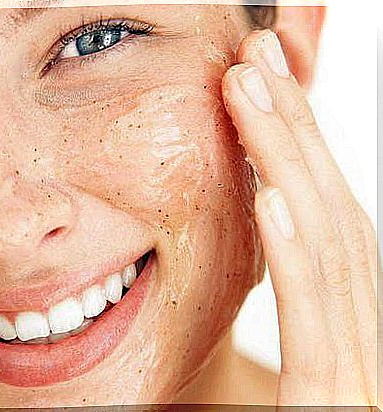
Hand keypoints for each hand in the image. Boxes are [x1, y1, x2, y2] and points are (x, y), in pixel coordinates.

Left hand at [222, 30, 376, 404]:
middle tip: (256, 55)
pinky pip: (321, 336)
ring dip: (291, 168)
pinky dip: (300, 263)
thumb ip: (251, 282)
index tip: (256, 76)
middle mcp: (349, 349)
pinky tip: (269, 200)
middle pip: (325, 224)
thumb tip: (236, 216)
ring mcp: (352, 386)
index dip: (290, 144)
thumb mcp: (222, 353)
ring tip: (254, 89)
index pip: (310, 223)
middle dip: (294, 134)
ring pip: (332, 259)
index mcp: (323, 330)